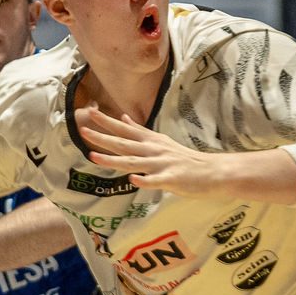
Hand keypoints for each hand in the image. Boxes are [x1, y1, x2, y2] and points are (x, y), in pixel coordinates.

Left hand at [76, 107, 221, 197]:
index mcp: (151, 141)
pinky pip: (156, 181)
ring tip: (93, 156)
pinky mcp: (172, 179)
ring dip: (112, 159)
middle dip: (102, 137)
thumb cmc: (184, 158)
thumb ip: (141, 131)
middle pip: (124, 143)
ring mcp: (162, 164)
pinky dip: (145, 180)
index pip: (125, 129)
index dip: (107, 122)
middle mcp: (154, 150)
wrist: (213, 171)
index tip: (89, 113)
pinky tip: (133, 180)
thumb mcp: (161, 140)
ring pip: (133, 162)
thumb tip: (124, 117)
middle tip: (82, 130)